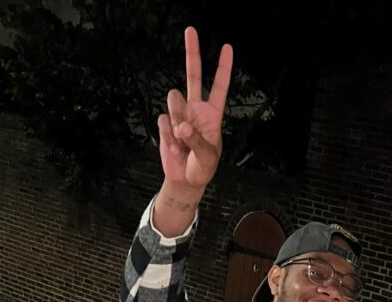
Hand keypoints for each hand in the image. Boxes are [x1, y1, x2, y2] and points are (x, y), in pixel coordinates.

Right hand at [158, 26, 232, 194]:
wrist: (185, 180)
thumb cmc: (202, 168)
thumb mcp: (207, 157)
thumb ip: (197, 140)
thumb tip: (182, 126)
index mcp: (212, 114)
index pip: (218, 86)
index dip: (223, 67)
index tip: (227, 47)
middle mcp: (196, 109)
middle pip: (193, 75)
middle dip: (192, 52)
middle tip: (190, 30)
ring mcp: (180, 114)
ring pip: (174, 98)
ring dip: (177, 118)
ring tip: (182, 140)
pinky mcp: (167, 123)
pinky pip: (165, 121)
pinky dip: (168, 136)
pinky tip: (174, 147)